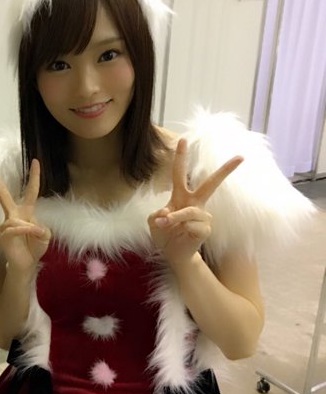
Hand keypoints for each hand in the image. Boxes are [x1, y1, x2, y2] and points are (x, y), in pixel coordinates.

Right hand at [0, 159, 50, 273]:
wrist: (26, 264)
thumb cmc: (35, 247)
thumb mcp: (45, 235)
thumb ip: (41, 227)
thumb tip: (31, 226)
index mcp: (25, 211)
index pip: (30, 191)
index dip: (34, 176)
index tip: (35, 161)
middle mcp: (13, 215)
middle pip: (3, 195)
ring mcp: (6, 225)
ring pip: (16, 219)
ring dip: (30, 228)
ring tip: (36, 236)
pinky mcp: (2, 234)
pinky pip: (14, 228)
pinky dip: (25, 231)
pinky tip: (31, 235)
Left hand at [148, 138, 242, 265]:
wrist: (173, 253)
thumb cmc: (164, 233)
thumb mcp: (153, 221)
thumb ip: (157, 214)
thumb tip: (169, 213)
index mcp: (180, 195)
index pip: (179, 173)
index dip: (180, 157)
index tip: (183, 139)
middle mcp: (194, 203)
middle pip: (209, 184)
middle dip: (224, 171)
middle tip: (240, 157)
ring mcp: (202, 215)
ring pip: (190, 210)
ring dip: (175, 218)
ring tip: (165, 224)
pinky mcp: (206, 229)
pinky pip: (194, 225)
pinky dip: (182, 229)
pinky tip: (182, 233)